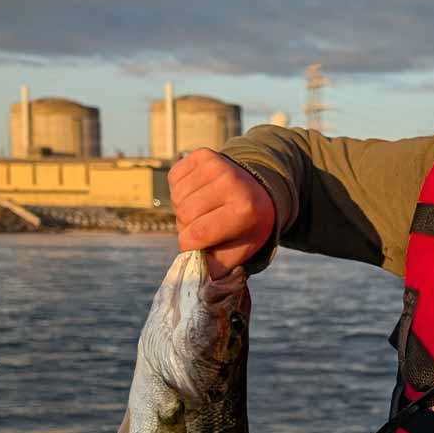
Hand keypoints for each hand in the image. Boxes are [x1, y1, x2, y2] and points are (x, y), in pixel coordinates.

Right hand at [169, 149, 275, 278]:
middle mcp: (231, 183)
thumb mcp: (243, 248)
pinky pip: (174, 178)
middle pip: (184, 216)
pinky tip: (200, 192)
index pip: (196, 235)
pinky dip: (181, 189)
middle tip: (206, 225)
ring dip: (184, 208)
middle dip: (188, 227)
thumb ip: (218, 265)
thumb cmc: (248, 224)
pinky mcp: (203, 154)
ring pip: (177, 198)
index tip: (199, 246)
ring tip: (205, 209)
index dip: (190, 245)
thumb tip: (194, 278)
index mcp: (244, 209)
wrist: (259, 187)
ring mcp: (217, 165)